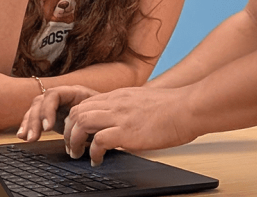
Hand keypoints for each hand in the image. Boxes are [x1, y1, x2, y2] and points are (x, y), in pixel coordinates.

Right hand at [17, 85, 99, 141]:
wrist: (109, 116)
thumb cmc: (106, 116)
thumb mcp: (101, 117)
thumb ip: (92, 123)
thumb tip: (82, 137)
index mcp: (75, 92)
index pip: (54, 95)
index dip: (48, 110)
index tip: (48, 128)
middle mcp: (62, 96)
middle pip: (41, 102)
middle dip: (35, 120)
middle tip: (34, 137)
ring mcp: (54, 105)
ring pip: (35, 109)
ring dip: (29, 124)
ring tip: (27, 138)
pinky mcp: (50, 115)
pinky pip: (34, 117)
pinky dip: (27, 126)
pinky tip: (22, 136)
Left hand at [62, 86, 197, 165]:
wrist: (188, 107)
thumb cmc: (173, 107)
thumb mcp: (143, 101)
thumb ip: (128, 108)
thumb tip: (123, 122)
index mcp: (119, 96)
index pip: (85, 103)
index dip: (74, 119)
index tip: (75, 132)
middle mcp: (115, 103)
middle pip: (77, 111)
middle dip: (68, 130)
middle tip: (71, 146)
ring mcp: (120, 116)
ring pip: (81, 123)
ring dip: (74, 141)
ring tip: (78, 154)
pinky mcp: (127, 132)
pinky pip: (98, 141)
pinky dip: (93, 152)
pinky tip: (97, 160)